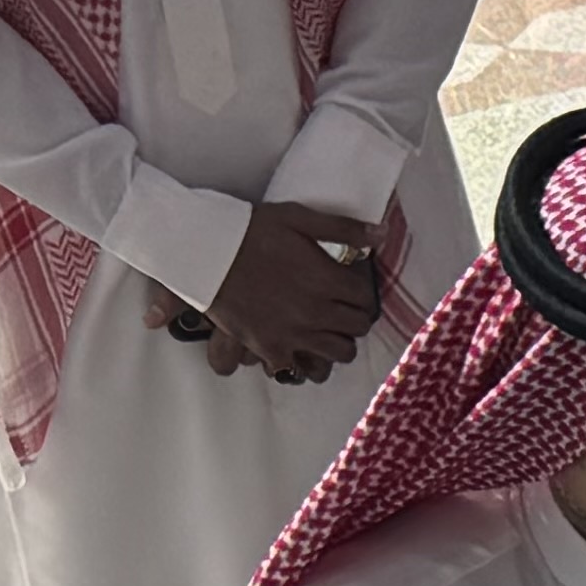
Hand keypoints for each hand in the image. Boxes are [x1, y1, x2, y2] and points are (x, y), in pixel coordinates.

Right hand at [196, 199, 388, 383]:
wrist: (203, 249)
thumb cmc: (250, 229)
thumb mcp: (298, 218)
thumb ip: (343, 228)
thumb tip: (382, 234)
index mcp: (326, 279)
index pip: (366, 298)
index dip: (361, 293)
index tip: (351, 289)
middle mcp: (316, 311)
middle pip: (357, 327)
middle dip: (353, 316)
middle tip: (340, 308)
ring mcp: (294, 333)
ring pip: (340, 352)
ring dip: (337, 341)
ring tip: (325, 329)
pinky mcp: (269, 347)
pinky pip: (299, 368)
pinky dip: (300, 360)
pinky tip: (295, 345)